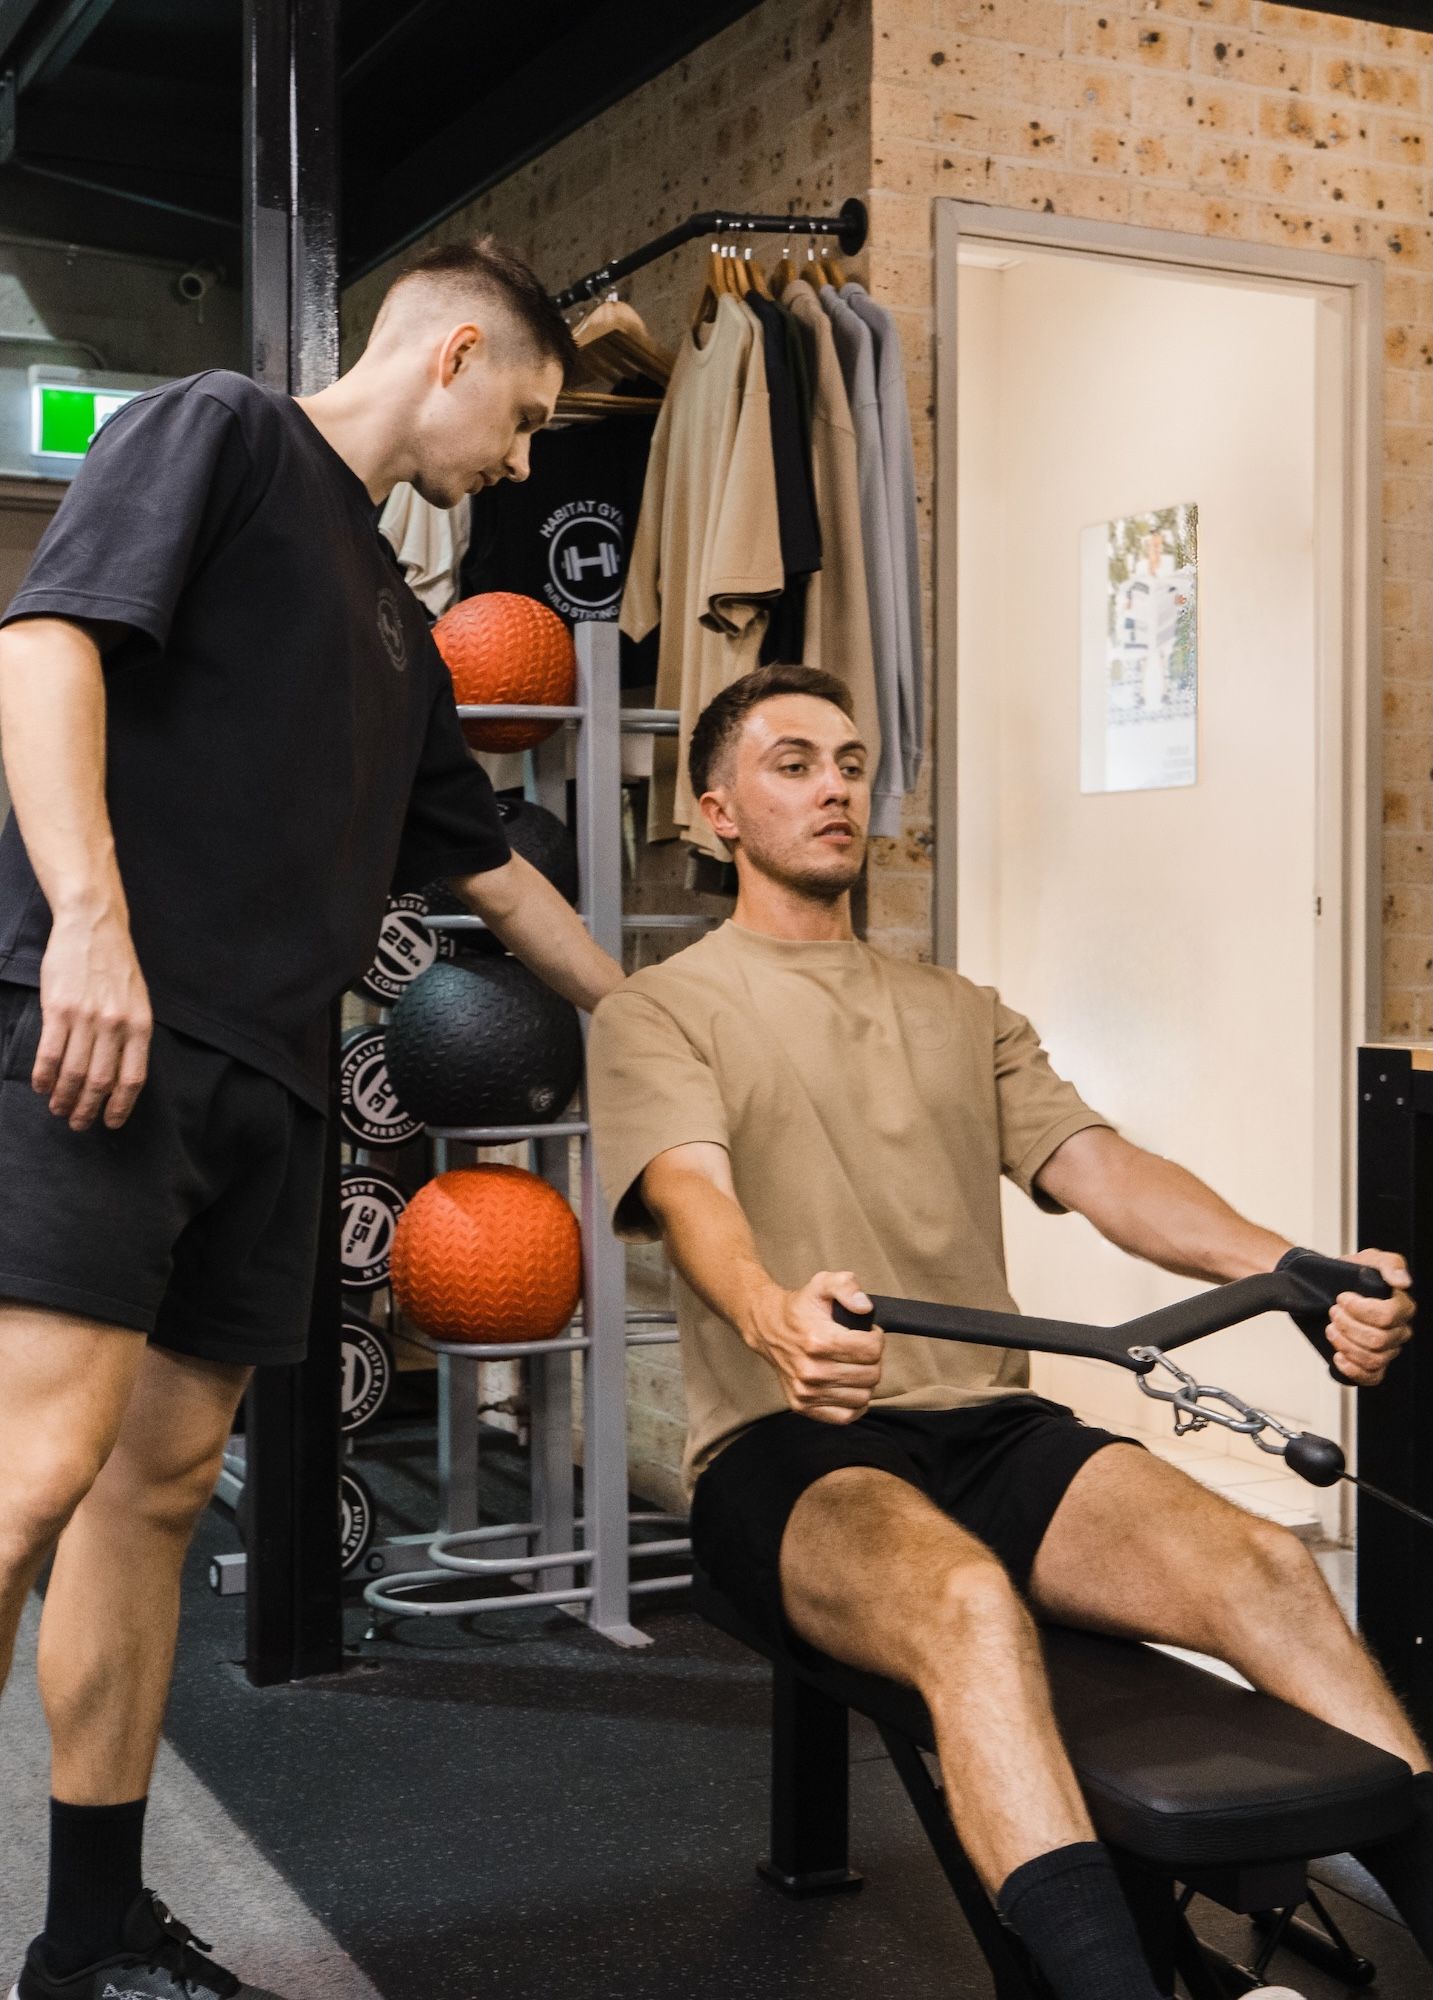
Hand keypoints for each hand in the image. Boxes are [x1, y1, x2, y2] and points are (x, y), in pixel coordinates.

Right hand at [35, 909, 152, 1130]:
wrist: (93, 926)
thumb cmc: (116, 965)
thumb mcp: (138, 1000)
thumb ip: (132, 1035)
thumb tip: (120, 1074)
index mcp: (140, 1025)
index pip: (132, 1078)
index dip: (121, 1106)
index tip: (111, 1122)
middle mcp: (115, 1025)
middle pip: (101, 1081)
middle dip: (87, 1109)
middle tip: (77, 1123)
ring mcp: (86, 1017)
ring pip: (73, 1072)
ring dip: (63, 1096)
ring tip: (57, 1108)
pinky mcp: (58, 1009)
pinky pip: (49, 1053)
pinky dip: (44, 1076)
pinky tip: (41, 1086)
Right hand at [743, 1270, 883, 1425]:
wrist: (768, 1328)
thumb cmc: (800, 1308)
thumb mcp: (822, 1283)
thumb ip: (846, 1286)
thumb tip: (865, 1308)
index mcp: (819, 1340)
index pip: (872, 1350)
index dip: (876, 1338)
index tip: (868, 1332)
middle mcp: (812, 1370)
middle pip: (871, 1375)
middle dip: (872, 1359)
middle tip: (860, 1348)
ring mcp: (806, 1391)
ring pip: (863, 1396)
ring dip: (864, 1380)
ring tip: (852, 1365)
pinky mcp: (803, 1405)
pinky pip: (846, 1416)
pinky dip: (854, 1403)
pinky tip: (849, 1385)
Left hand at [1325, 1248, 1414, 1386]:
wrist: (1325, 1288)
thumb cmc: (1350, 1273)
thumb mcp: (1369, 1259)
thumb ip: (1390, 1264)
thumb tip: (1404, 1282)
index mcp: (1402, 1307)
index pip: (1388, 1316)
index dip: (1360, 1309)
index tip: (1341, 1298)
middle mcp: (1399, 1331)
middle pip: (1378, 1339)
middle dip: (1348, 1325)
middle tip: (1332, 1312)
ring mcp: (1386, 1349)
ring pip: (1373, 1358)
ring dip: (1345, 1344)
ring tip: (1331, 1329)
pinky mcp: (1372, 1363)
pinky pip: (1371, 1377)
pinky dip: (1353, 1370)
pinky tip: (1338, 1356)